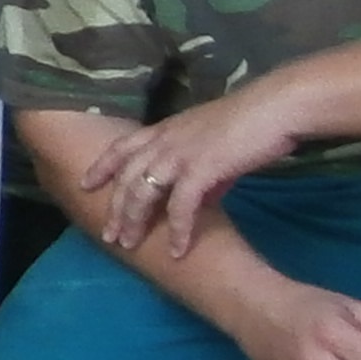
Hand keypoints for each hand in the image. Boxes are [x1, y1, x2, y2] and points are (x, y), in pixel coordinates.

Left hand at [85, 82, 302, 259]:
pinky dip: (177, 230)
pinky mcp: (202, 168)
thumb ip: (201, 170)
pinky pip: (181, 206)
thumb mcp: (213, 144)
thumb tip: (200, 198)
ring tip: (129, 245)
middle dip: (115, 208)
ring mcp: (181, 154)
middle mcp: (165, 140)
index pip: (122, 147)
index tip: (84, 184)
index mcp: (165, 129)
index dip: (101, 166)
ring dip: (135, 221)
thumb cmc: (251, 123)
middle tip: (108, 235)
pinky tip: (177, 250)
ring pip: (143, 191)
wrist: (276, 109)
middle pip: (127, 177)